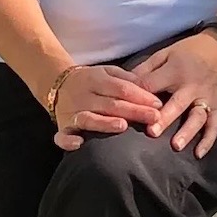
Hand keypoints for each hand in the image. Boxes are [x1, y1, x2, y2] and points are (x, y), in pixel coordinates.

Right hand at [49, 65, 163, 150]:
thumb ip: (126, 78)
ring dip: (105, 123)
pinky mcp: (62, 127)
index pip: (122, 89)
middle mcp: (84, 96)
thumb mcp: (108, 71)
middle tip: (154, 117)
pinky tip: (79, 144)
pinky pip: (62, 136)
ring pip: (89, 119)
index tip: (158, 104)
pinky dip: (68, 141)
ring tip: (122, 126)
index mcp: (97, 80)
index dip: (141, 96)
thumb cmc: (92, 80)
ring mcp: (72, 112)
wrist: (58, 83)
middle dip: (134, 111)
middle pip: (111, 104)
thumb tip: (147, 86)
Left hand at [133, 31, 216, 157]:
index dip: (140, 96)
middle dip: (165, 118)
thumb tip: (124, 85)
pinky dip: (208, 139)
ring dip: (187, 131)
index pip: (153, 85)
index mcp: (176, 71)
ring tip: (176, 145)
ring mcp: (206, 97)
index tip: (125, 107)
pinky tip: (198, 153)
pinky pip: (214, 124)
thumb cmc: (189, 51)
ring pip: (198, 116)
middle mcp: (192, 86)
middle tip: (152, 132)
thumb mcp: (166, 53)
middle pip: (177, 103)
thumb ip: (145, 68)